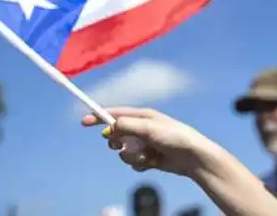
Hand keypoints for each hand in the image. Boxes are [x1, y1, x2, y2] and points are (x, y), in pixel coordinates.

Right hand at [82, 107, 213, 176]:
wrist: (192, 157)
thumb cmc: (174, 137)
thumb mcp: (148, 128)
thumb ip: (127, 126)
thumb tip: (109, 127)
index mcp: (143, 116)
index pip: (116, 113)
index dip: (99, 116)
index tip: (84, 122)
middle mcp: (142, 128)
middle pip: (116, 134)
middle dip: (116, 142)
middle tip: (122, 145)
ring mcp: (145, 144)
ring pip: (123, 152)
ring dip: (130, 156)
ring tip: (145, 156)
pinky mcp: (148, 158)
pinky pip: (133, 163)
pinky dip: (139, 164)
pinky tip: (152, 162)